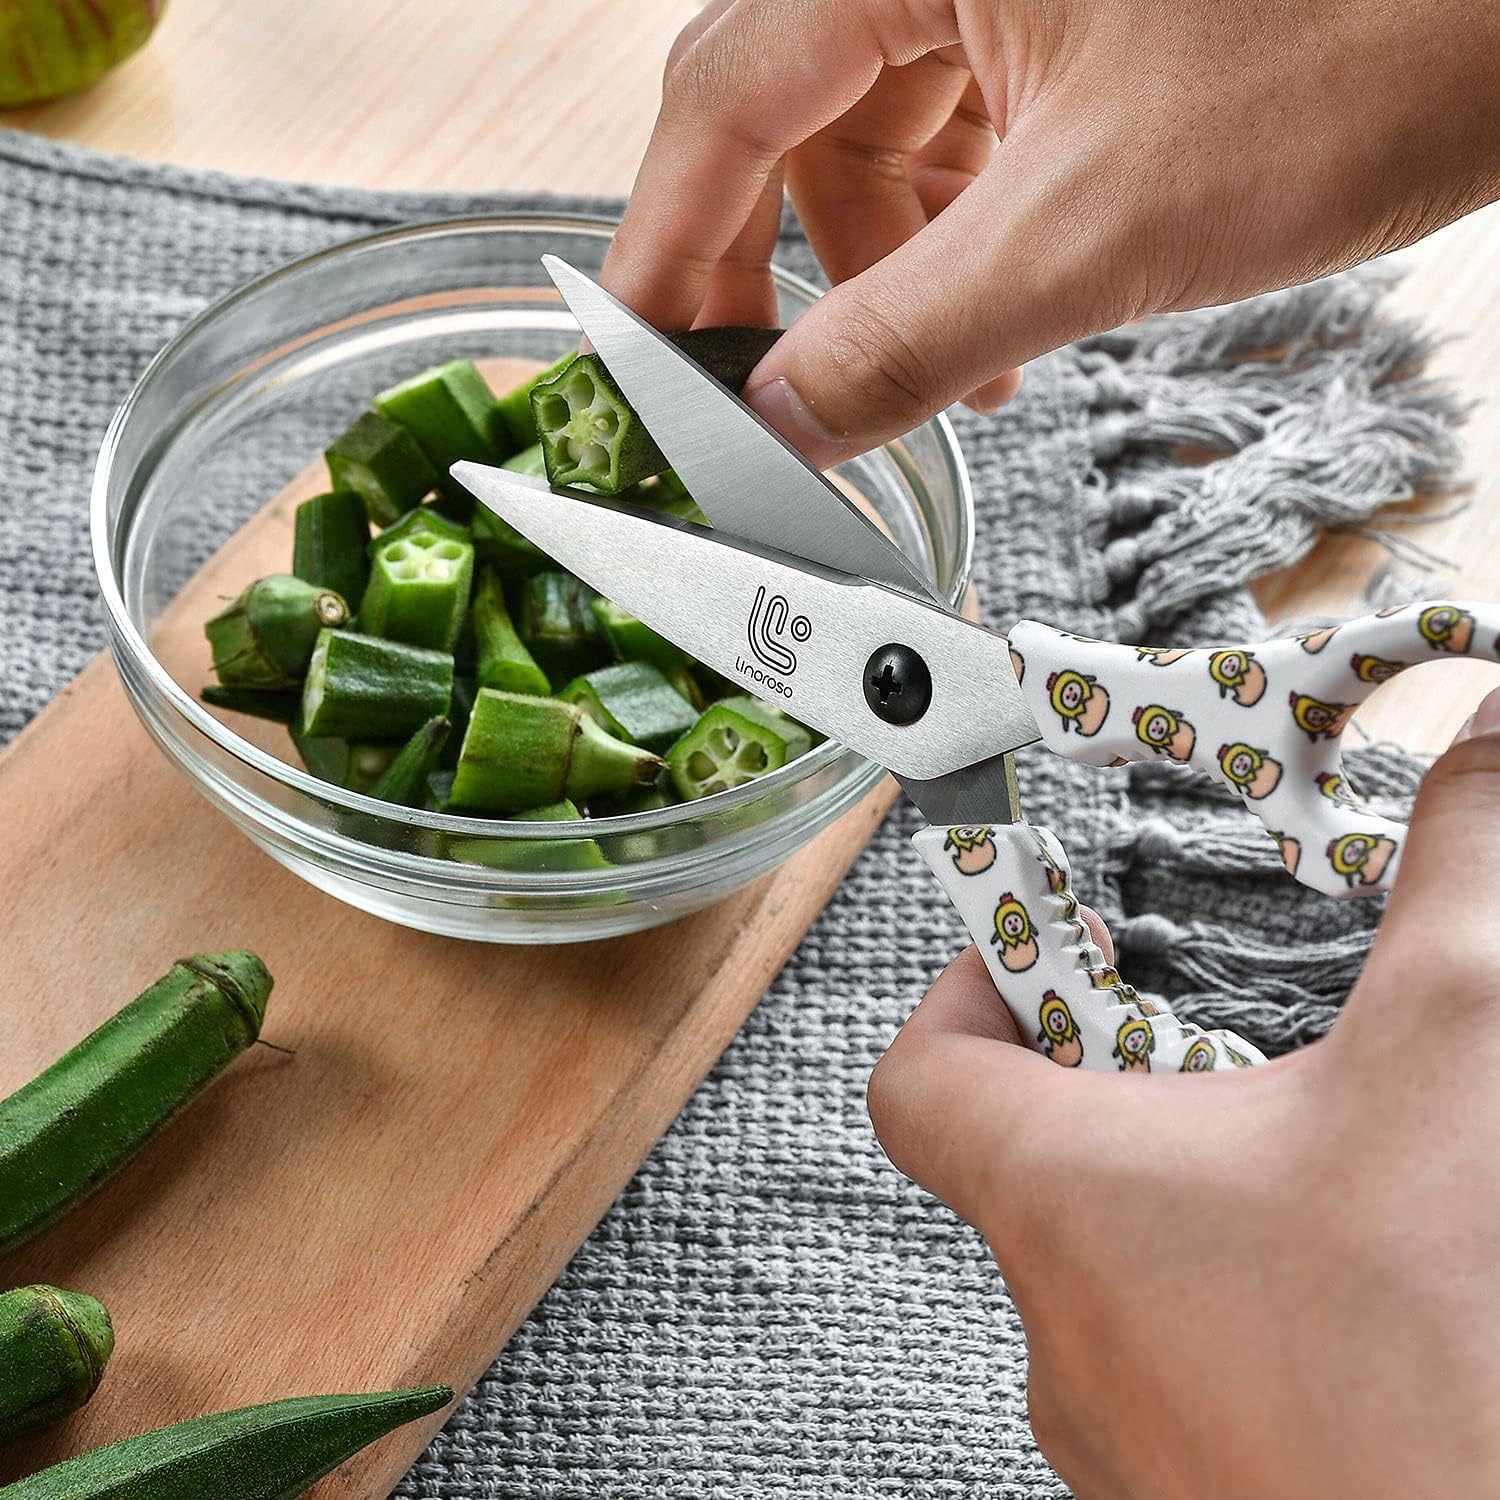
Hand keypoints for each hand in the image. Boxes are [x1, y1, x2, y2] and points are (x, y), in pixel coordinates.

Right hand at [604, 0, 1499, 466]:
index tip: (640, 366)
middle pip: (781, 117)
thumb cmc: (1356, 53)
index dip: (669, 249)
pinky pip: (957, 141)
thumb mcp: (1092, 233)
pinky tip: (1000, 328)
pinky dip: (959, 244)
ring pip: (871, 141)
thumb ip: (907, 338)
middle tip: (771, 399)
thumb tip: (779, 424)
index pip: (723, 96)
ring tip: (945, 377)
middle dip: (780, 273)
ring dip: (886, 276)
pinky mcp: (1055, 23)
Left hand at [866, 687, 1499, 1497]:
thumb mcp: (1458, 1055)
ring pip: (1111, 1262)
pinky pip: (1177, 1355)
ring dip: (1189, 1191)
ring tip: (1312, 1167)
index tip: (1038, 940)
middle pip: (1025, 1154)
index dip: (966, 983)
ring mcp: (1123, 1432)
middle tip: (1218, 1040)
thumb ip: (1458, 876)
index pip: (920, 1073)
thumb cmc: (1452, 1363)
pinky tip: (1350, 1287)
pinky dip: (1236, 1293)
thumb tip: (1485, 743)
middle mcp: (1061, 1325)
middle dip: (1121, 1077)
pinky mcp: (1196, 1491)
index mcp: (1063, 1200)